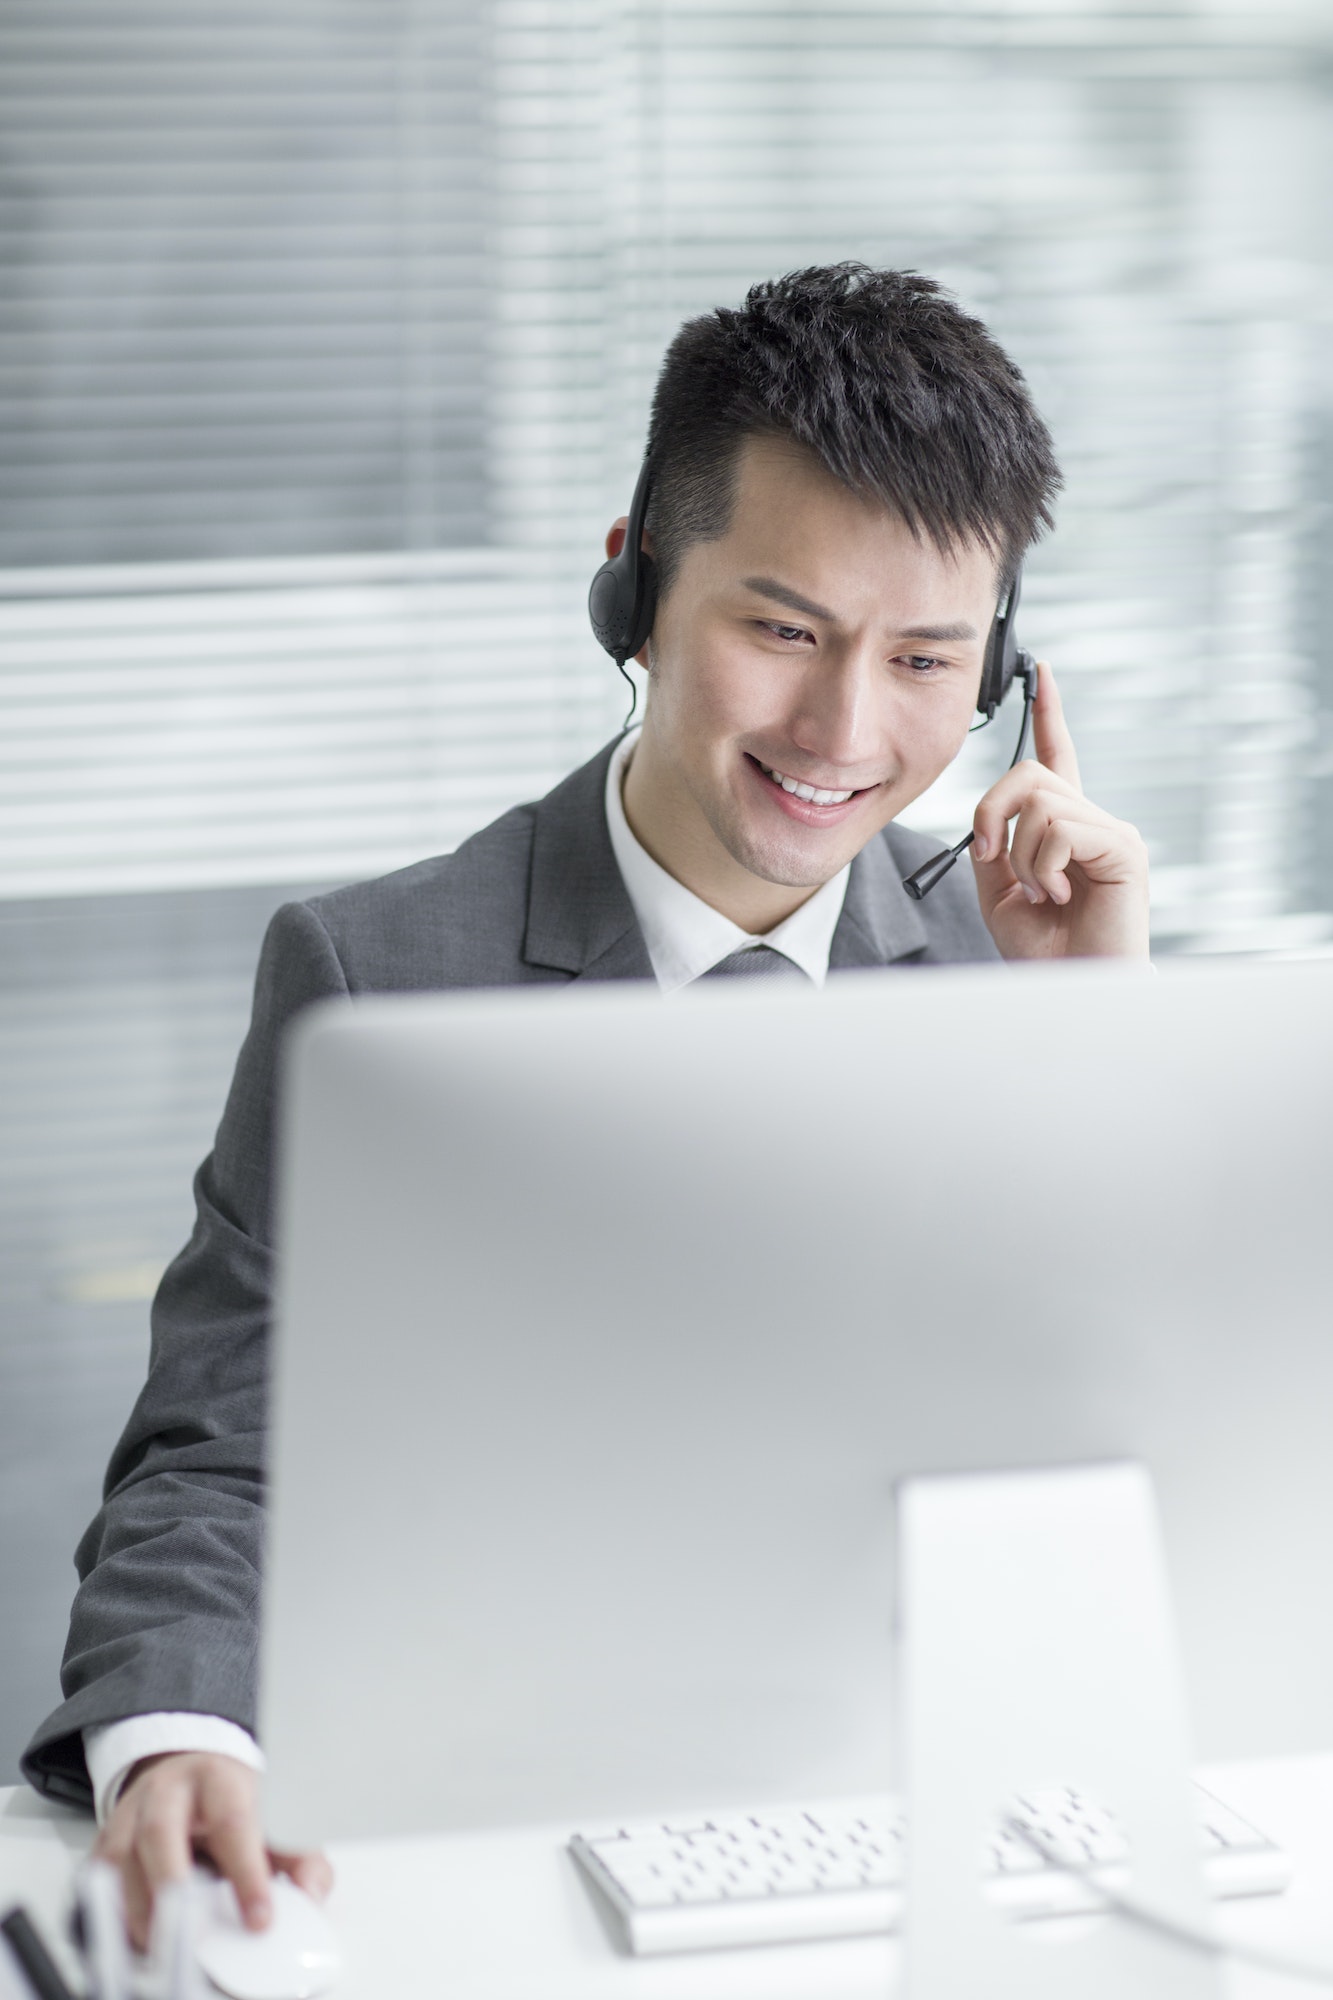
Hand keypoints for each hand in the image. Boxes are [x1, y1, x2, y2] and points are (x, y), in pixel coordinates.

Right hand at [92, 1751, 332, 1952]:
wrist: (187, 1769)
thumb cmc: (230, 1801)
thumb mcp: (272, 1815)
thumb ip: (298, 1857)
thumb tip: (311, 1894)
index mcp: (219, 1781)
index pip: (234, 1823)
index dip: (247, 1873)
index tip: (260, 1919)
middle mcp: (168, 1793)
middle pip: (160, 1833)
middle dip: (173, 1887)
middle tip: (193, 1936)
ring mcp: (130, 1815)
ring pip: (120, 1859)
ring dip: (139, 1911)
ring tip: (162, 1950)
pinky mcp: (105, 1840)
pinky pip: (97, 1879)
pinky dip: (111, 1913)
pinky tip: (132, 1939)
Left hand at [969, 660, 1148, 959]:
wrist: (1072, 990)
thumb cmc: (1043, 951)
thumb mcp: (998, 893)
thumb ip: (991, 847)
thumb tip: (983, 821)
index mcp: (1063, 828)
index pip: (1055, 758)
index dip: (1048, 714)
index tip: (1041, 673)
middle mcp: (1092, 820)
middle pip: (1027, 773)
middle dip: (990, 812)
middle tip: (988, 858)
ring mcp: (1111, 830)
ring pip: (1039, 801)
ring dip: (1021, 855)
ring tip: (1043, 894)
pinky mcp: (1124, 847)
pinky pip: (1060, 829)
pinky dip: (1044, 866)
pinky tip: (1061, 896)